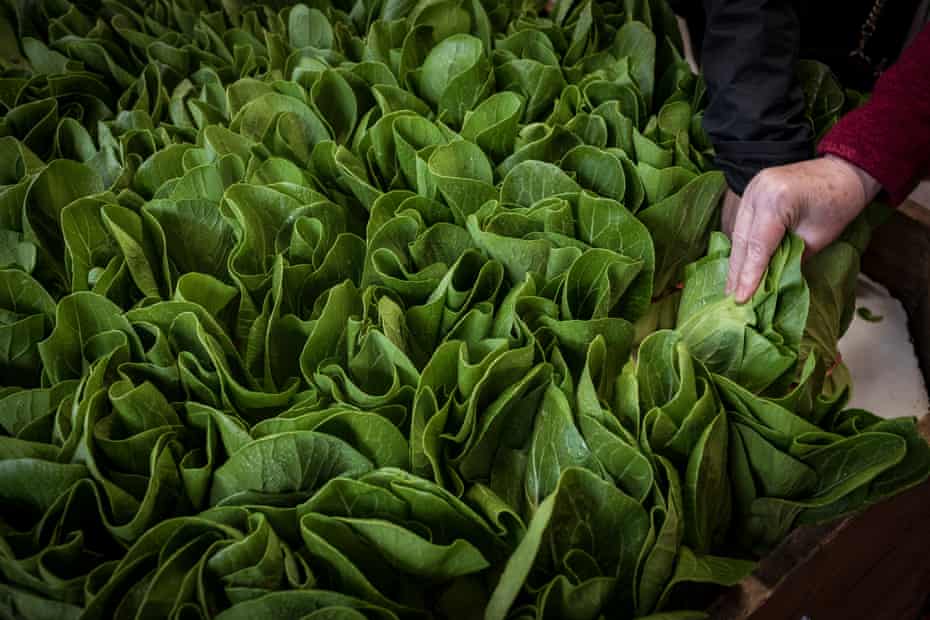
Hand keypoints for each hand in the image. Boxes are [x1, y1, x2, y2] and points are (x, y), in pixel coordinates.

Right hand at [723, 155, 880, 302]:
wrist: (843, 171)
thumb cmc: (839, 204)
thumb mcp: (817, 238)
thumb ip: (791, 258)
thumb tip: (769, 282)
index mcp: (777, 199)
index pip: (758, 245)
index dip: (750, 275)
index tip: (742, 299)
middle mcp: (757, 191)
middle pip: (742, 240)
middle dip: (737, 272)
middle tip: (731, 299)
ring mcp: (751, 189)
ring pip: (738, 233)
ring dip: (736, 261)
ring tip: (732, 288)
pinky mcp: (751, 192)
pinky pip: (742, 224)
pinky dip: (742, 246)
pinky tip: (739, 266)